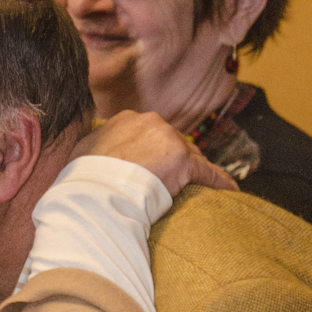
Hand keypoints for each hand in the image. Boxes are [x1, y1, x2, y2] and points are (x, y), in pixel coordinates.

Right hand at [72, 110, 237, 196]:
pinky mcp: (185, 162)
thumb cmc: (84, 178)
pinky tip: (230, 191)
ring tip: (203, 183)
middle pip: (173, 140)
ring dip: (196, 169)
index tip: (155, 162)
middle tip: (177, 177)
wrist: (96, 193)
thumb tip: (90, 152)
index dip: (154, 149)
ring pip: (191, 155)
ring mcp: (170, 140)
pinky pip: (208, 172)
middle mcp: (151, 123)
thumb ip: (95, 145)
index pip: (150, 132)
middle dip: (177, 156)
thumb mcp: (82, 152)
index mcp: (127, 119)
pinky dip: (219, 181)